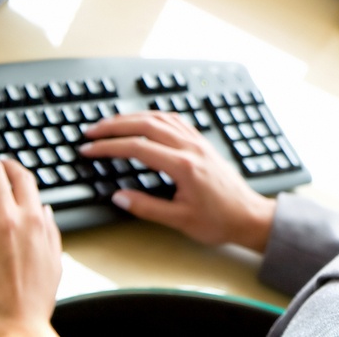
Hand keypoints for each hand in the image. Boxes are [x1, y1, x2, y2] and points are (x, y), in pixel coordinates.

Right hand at [80, 111, 275, 251]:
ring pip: (161, 118)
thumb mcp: (179, 220)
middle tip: (92, 131)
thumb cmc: (219, 220)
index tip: (90, 149)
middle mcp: (191, 148)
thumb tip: (119, 196)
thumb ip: (147, 208)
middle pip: (146, 125)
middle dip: (115, 126)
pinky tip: (144, 121)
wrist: (248, 216)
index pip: (138, 148)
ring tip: (111, 124)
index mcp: (183, 166)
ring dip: (133, 117)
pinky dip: (154, 116)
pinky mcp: (202, 143)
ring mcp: (198, 143)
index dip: (109, 147)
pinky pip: (176, 120)